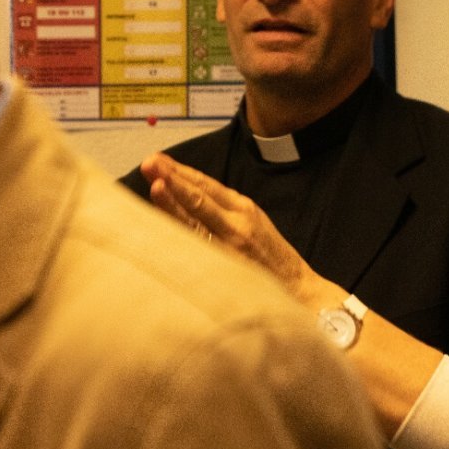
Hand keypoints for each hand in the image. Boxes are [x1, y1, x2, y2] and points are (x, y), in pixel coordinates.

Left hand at [139, 153, 311, 297]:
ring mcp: (232, 245)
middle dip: (174, 178)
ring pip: (198, 220)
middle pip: (200, 198)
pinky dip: (181, 236)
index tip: (157, 159)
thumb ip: (223, 211)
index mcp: (244, 208)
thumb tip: (185, 196)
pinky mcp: (230, 266)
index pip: (207, 185)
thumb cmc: (269, 258)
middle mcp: (238, 223)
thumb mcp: (253, 224)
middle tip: (150, 163)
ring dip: (174, 202)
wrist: (298, 289)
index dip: (181, 171)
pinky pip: (200, 248)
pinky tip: (164, 227)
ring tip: (155, 186)